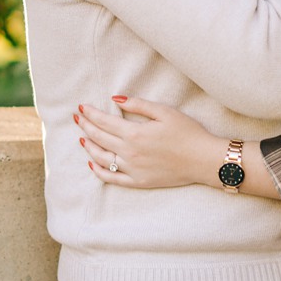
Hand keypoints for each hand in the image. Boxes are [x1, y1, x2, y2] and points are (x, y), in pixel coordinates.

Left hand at [76, 97, 224, 190]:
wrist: (203, 160)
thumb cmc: (187, 133)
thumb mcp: (164, 112)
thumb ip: (138, 105)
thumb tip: (116, 98)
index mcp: (135, 133)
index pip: (104, 121)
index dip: (90, 114)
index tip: (81, 108)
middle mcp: (129, 152)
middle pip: (99, 138)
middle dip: (86, 126)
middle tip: (77, 118)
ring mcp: (132, 169)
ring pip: (101, 158)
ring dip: (89, 147)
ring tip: (82, 138)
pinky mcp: (138, 181)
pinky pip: (112, 178)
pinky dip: (99, 171)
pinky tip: (92, 164)